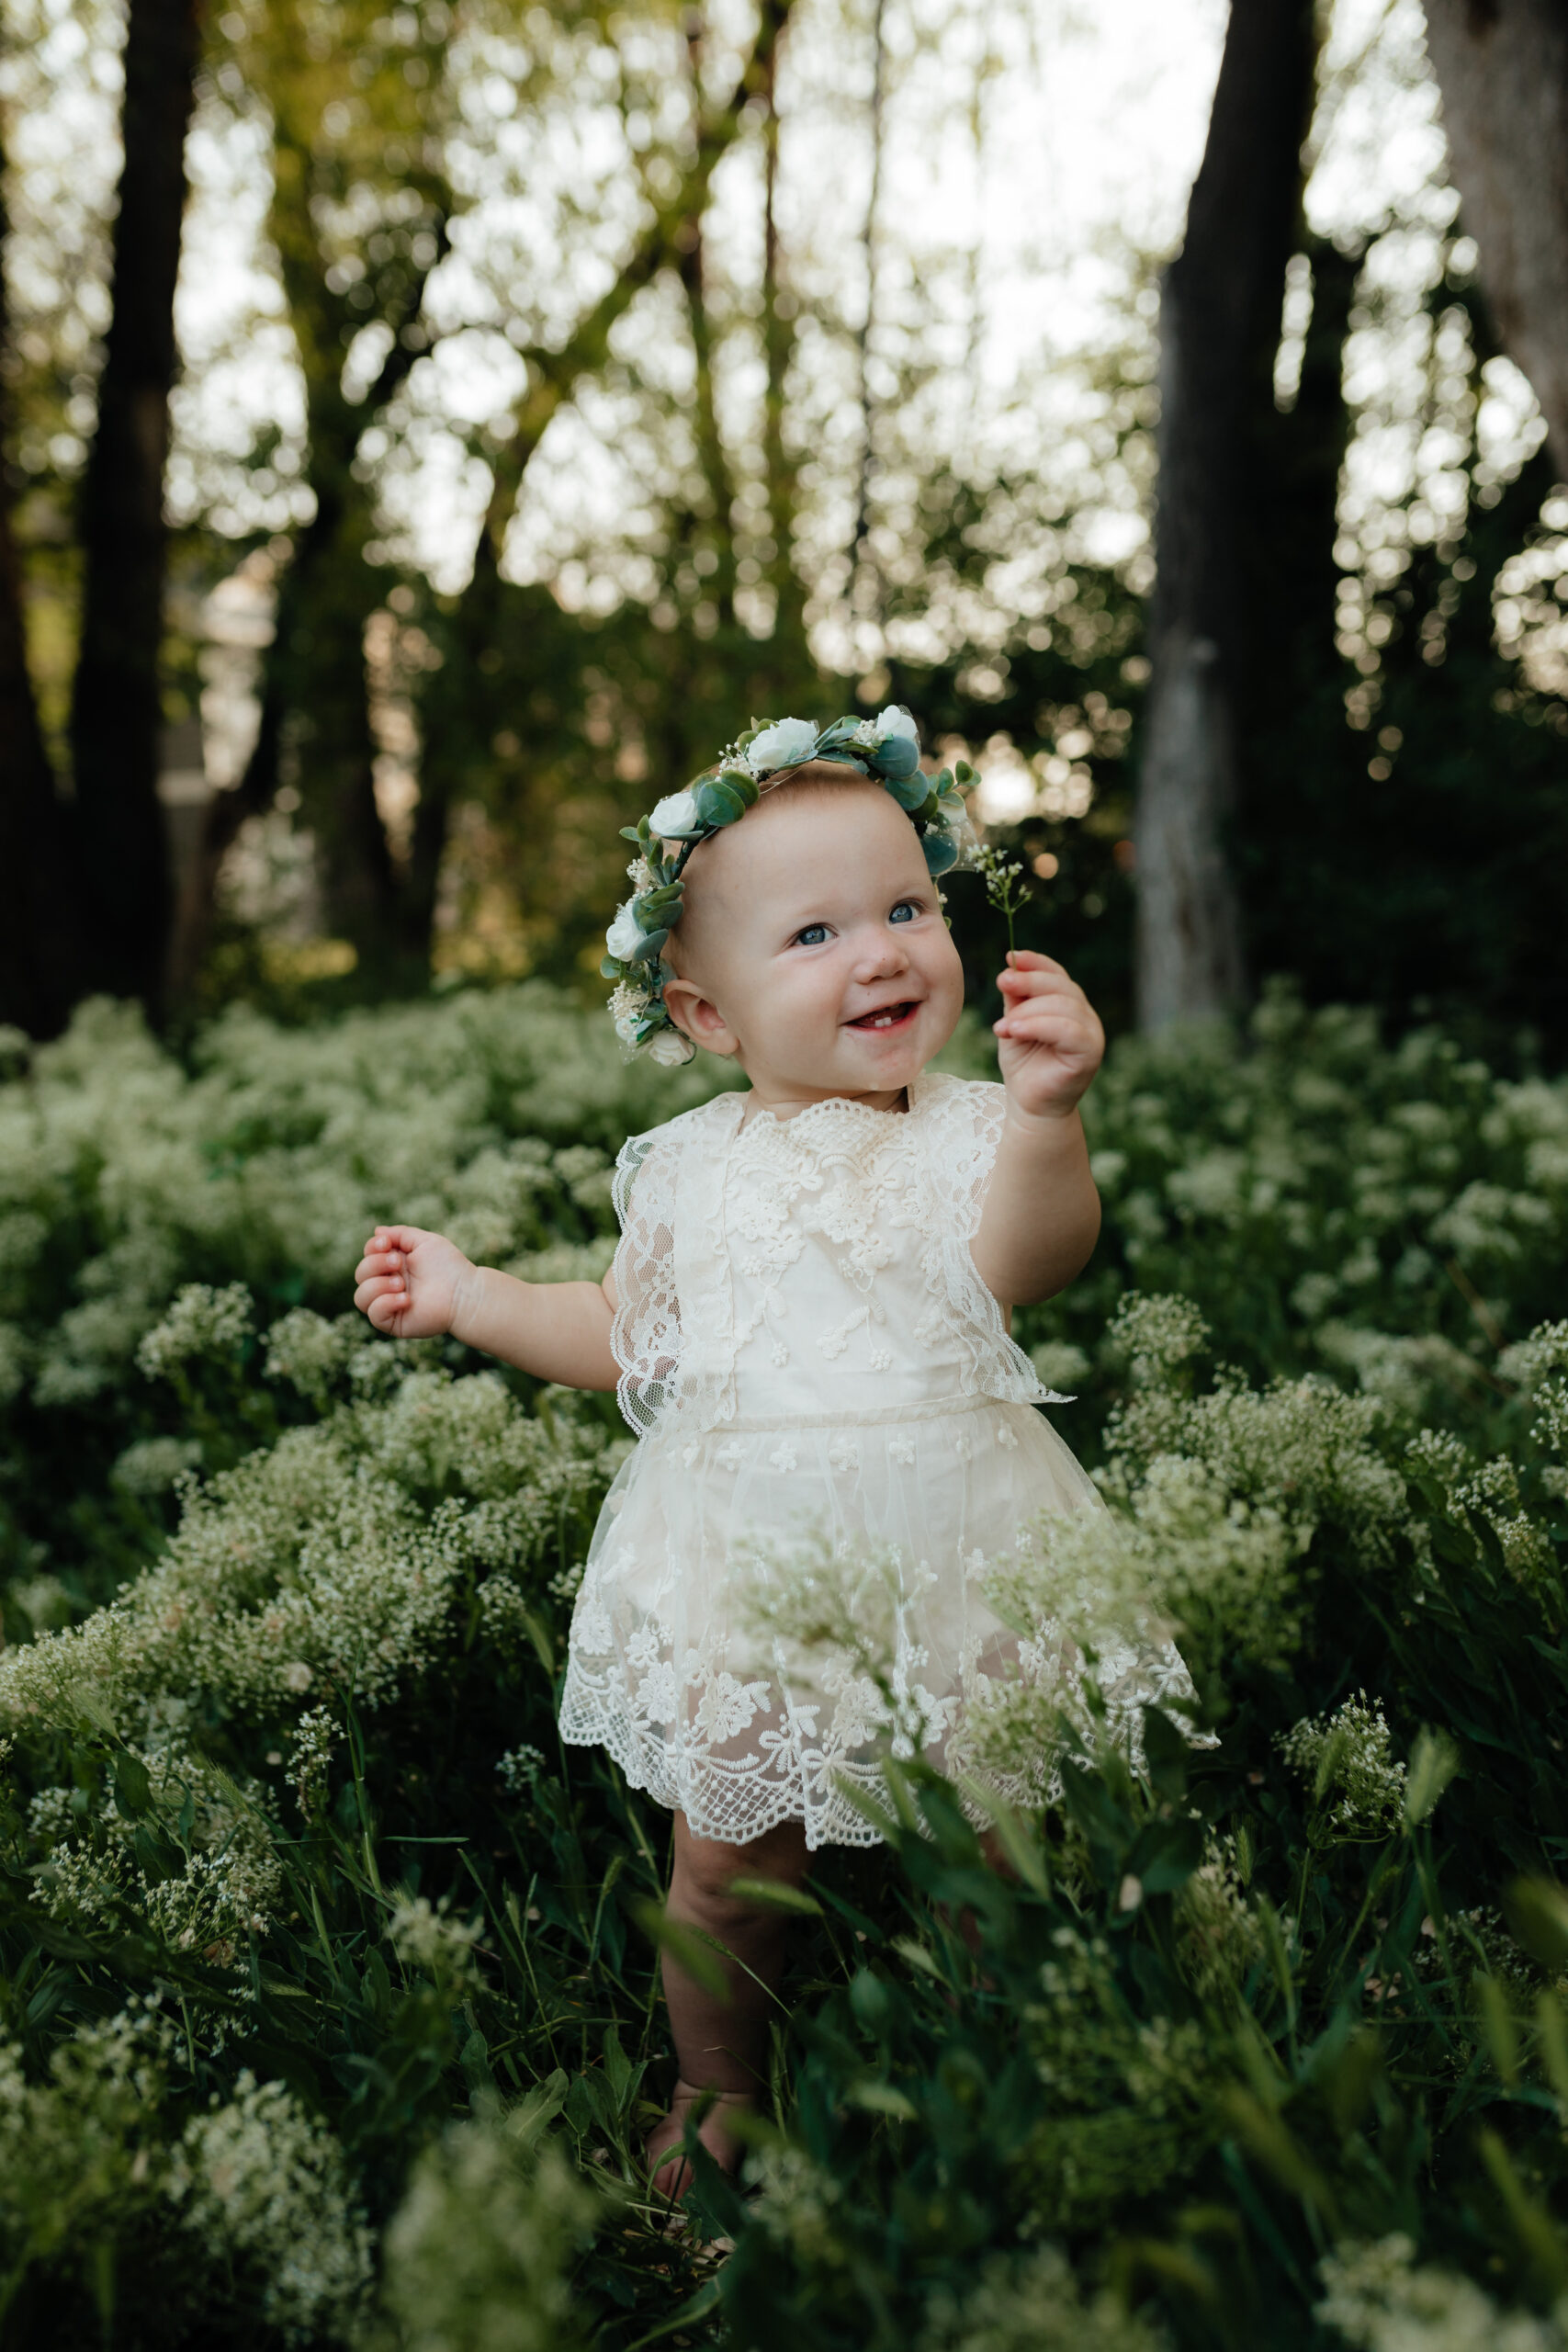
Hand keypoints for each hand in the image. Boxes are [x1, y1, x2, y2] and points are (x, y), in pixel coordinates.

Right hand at [353, 1225, 474, 1339]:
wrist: (465, 1293)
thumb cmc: (449, 1266)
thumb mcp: (424, 1241)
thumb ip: (399, 1234)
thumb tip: (377, 1231)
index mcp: (393, 1265)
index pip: (367, 1256)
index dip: (371, 1248)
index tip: (386, 1244)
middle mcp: (388, 1285)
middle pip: (361, 1274)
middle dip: (375, 1264)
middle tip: (399, 1263)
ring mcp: (389, 1304)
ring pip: (360, 1297)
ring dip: (377, 1285)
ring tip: (402, 1284)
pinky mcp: (394, 1322)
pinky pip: (373, 1315)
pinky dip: (385, 1304)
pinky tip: (406, 1299)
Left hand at [992, 950, 1104, 1120]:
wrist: (1030, 1106)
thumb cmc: (1024, 1066)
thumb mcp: (1014, 1025)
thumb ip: (1016, 1000)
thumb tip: (1010, 967)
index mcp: (1069, 1005)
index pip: (1057, 975)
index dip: (1036, 963)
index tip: (1011, 957)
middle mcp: (1084, 1015)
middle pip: (1061, 986)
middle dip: (1028, 981)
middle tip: (1001, 981)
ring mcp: (1091, 1033)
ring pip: (1063, 1005)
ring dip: (1026, 1011)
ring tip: (1001, 1027)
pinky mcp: (1090, 1052)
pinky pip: (1067, 1030)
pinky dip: (1038, 1026)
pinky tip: (1013, 1031)